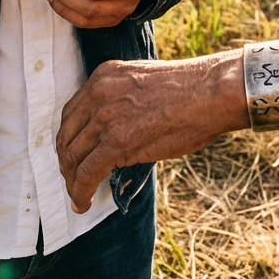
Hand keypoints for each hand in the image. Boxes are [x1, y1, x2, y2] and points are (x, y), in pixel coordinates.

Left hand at [57, 52, 247, 211]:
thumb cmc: (189, 91)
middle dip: (67, 161)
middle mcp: (98, 92)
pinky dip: (80, 191)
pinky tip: (83, 202)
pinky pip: (87, 172)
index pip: (72, 112)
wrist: (211, 92)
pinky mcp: (116, 140)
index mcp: (104, 76)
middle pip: (67, 134)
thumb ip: (121, 104)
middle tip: (72, 179)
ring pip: (73, 155)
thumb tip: (113, 137)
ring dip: (72, 180)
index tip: (74, 154)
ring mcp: (105, 116)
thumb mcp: (142, 85)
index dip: (69, 138)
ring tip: (78, 195)